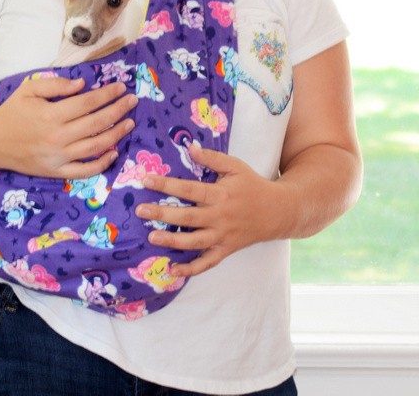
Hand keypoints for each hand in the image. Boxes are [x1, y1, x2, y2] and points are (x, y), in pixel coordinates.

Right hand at [0, 75, 137, 179]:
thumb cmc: (12, 112)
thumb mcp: (29, 89)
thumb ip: (55, 84)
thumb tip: (82, 84)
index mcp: (51, 114)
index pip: (88, 102)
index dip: (108, 94)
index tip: (121, 88)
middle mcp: (57, 137)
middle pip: (97, 123)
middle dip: (118, 110)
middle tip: (132, 101)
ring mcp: (58, 157)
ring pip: (95, 147)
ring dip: (116, 134)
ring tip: (129, 123)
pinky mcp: (56, 171)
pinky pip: (84, 171)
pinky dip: (101, 164)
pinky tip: (114, 153)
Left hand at [135, 145, 280, 277]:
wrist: (278, 211)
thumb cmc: (252, 185)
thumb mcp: (235, 166)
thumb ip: (212, 158)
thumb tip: (189, 147)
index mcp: (220, 194)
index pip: (189, 189)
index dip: (166, 185)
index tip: (146, 180)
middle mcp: (220, 217)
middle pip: (188, 217)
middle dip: (163, 214)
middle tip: (140, 211)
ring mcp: (223, 236)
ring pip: (195, 241)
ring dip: (173, 241)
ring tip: (152, 238)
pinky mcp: (226, 249)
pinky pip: (207, 263)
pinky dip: (191, 269)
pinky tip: (173, 270)